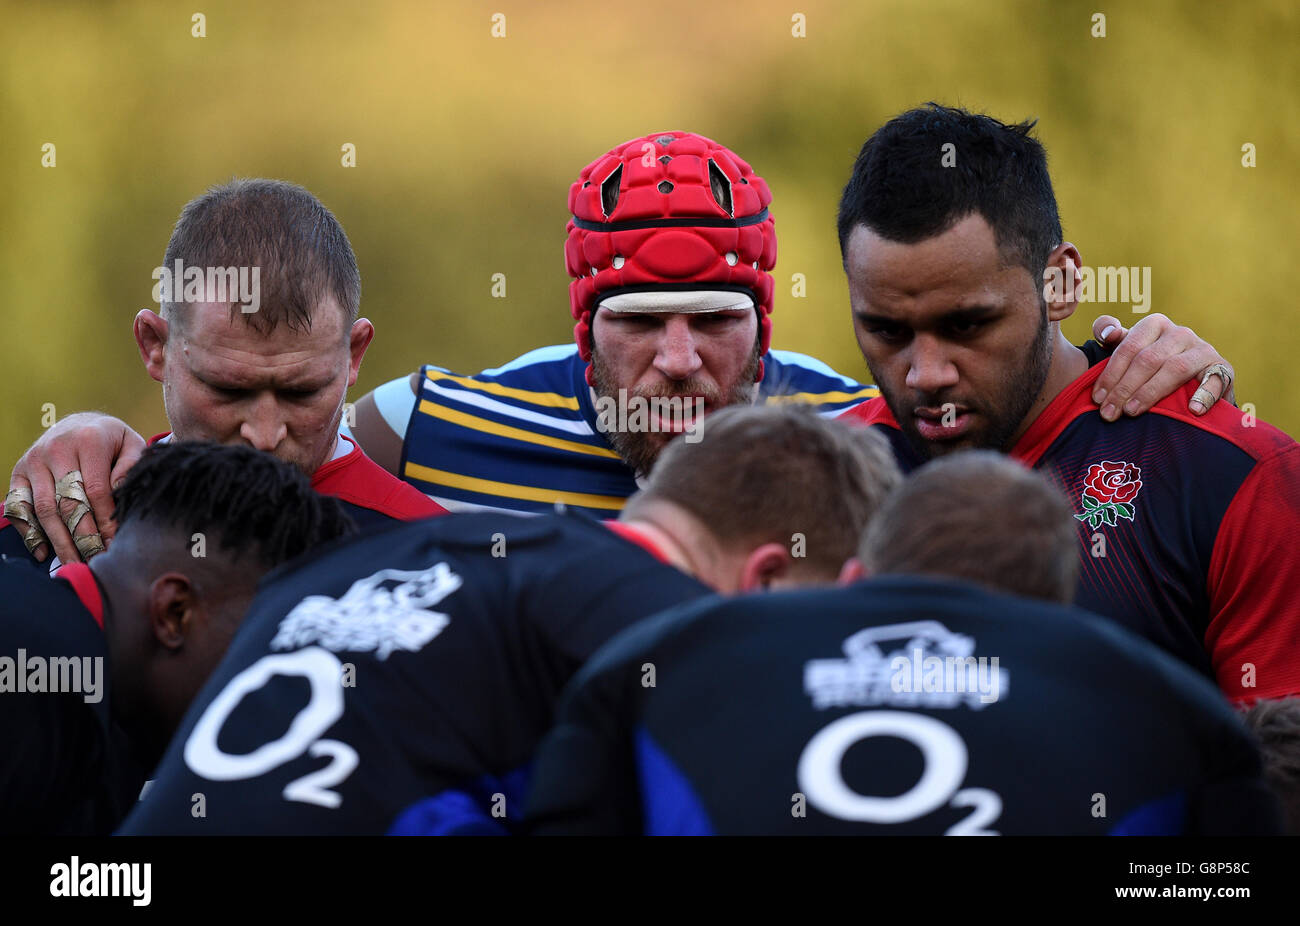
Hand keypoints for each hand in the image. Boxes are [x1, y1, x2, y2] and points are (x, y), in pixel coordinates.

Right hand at [5, 413, 145, 562]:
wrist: (79, 422)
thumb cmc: (111, 440)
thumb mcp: (130, 444)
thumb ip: (131, 466)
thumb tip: (120, 490)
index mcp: (88, 440)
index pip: (95, 490)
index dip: (104, 520)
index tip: (114, 543)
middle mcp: (56, 449)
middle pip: (68, 503)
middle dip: (82, 536)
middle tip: (95, 559)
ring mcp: (34, 460)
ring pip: (43, 509)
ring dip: (58, 539)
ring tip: (74, 562)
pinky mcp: (19, 471)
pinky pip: (19, 506)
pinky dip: (28, 531)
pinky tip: (43, 552)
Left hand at [1090, 314, 1235, 420]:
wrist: (1195, 379)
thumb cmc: (1152, 364)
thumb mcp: (1129, 348)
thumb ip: (1110, 335)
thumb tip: (1108, 333)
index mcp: (1155, 324)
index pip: (1128, 348)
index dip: (1110, 374)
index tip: (1097, 399)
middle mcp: (1179, 333)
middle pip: (1147, 360)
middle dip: (1124, 389)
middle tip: (1109, 413)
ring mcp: (1203, 349)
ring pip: (1174, 368)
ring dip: (1151, 392)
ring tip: (1133, 411)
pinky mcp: (1222, 368)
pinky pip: (1215, 380)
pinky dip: (1205, 394)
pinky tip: (1193, 409)